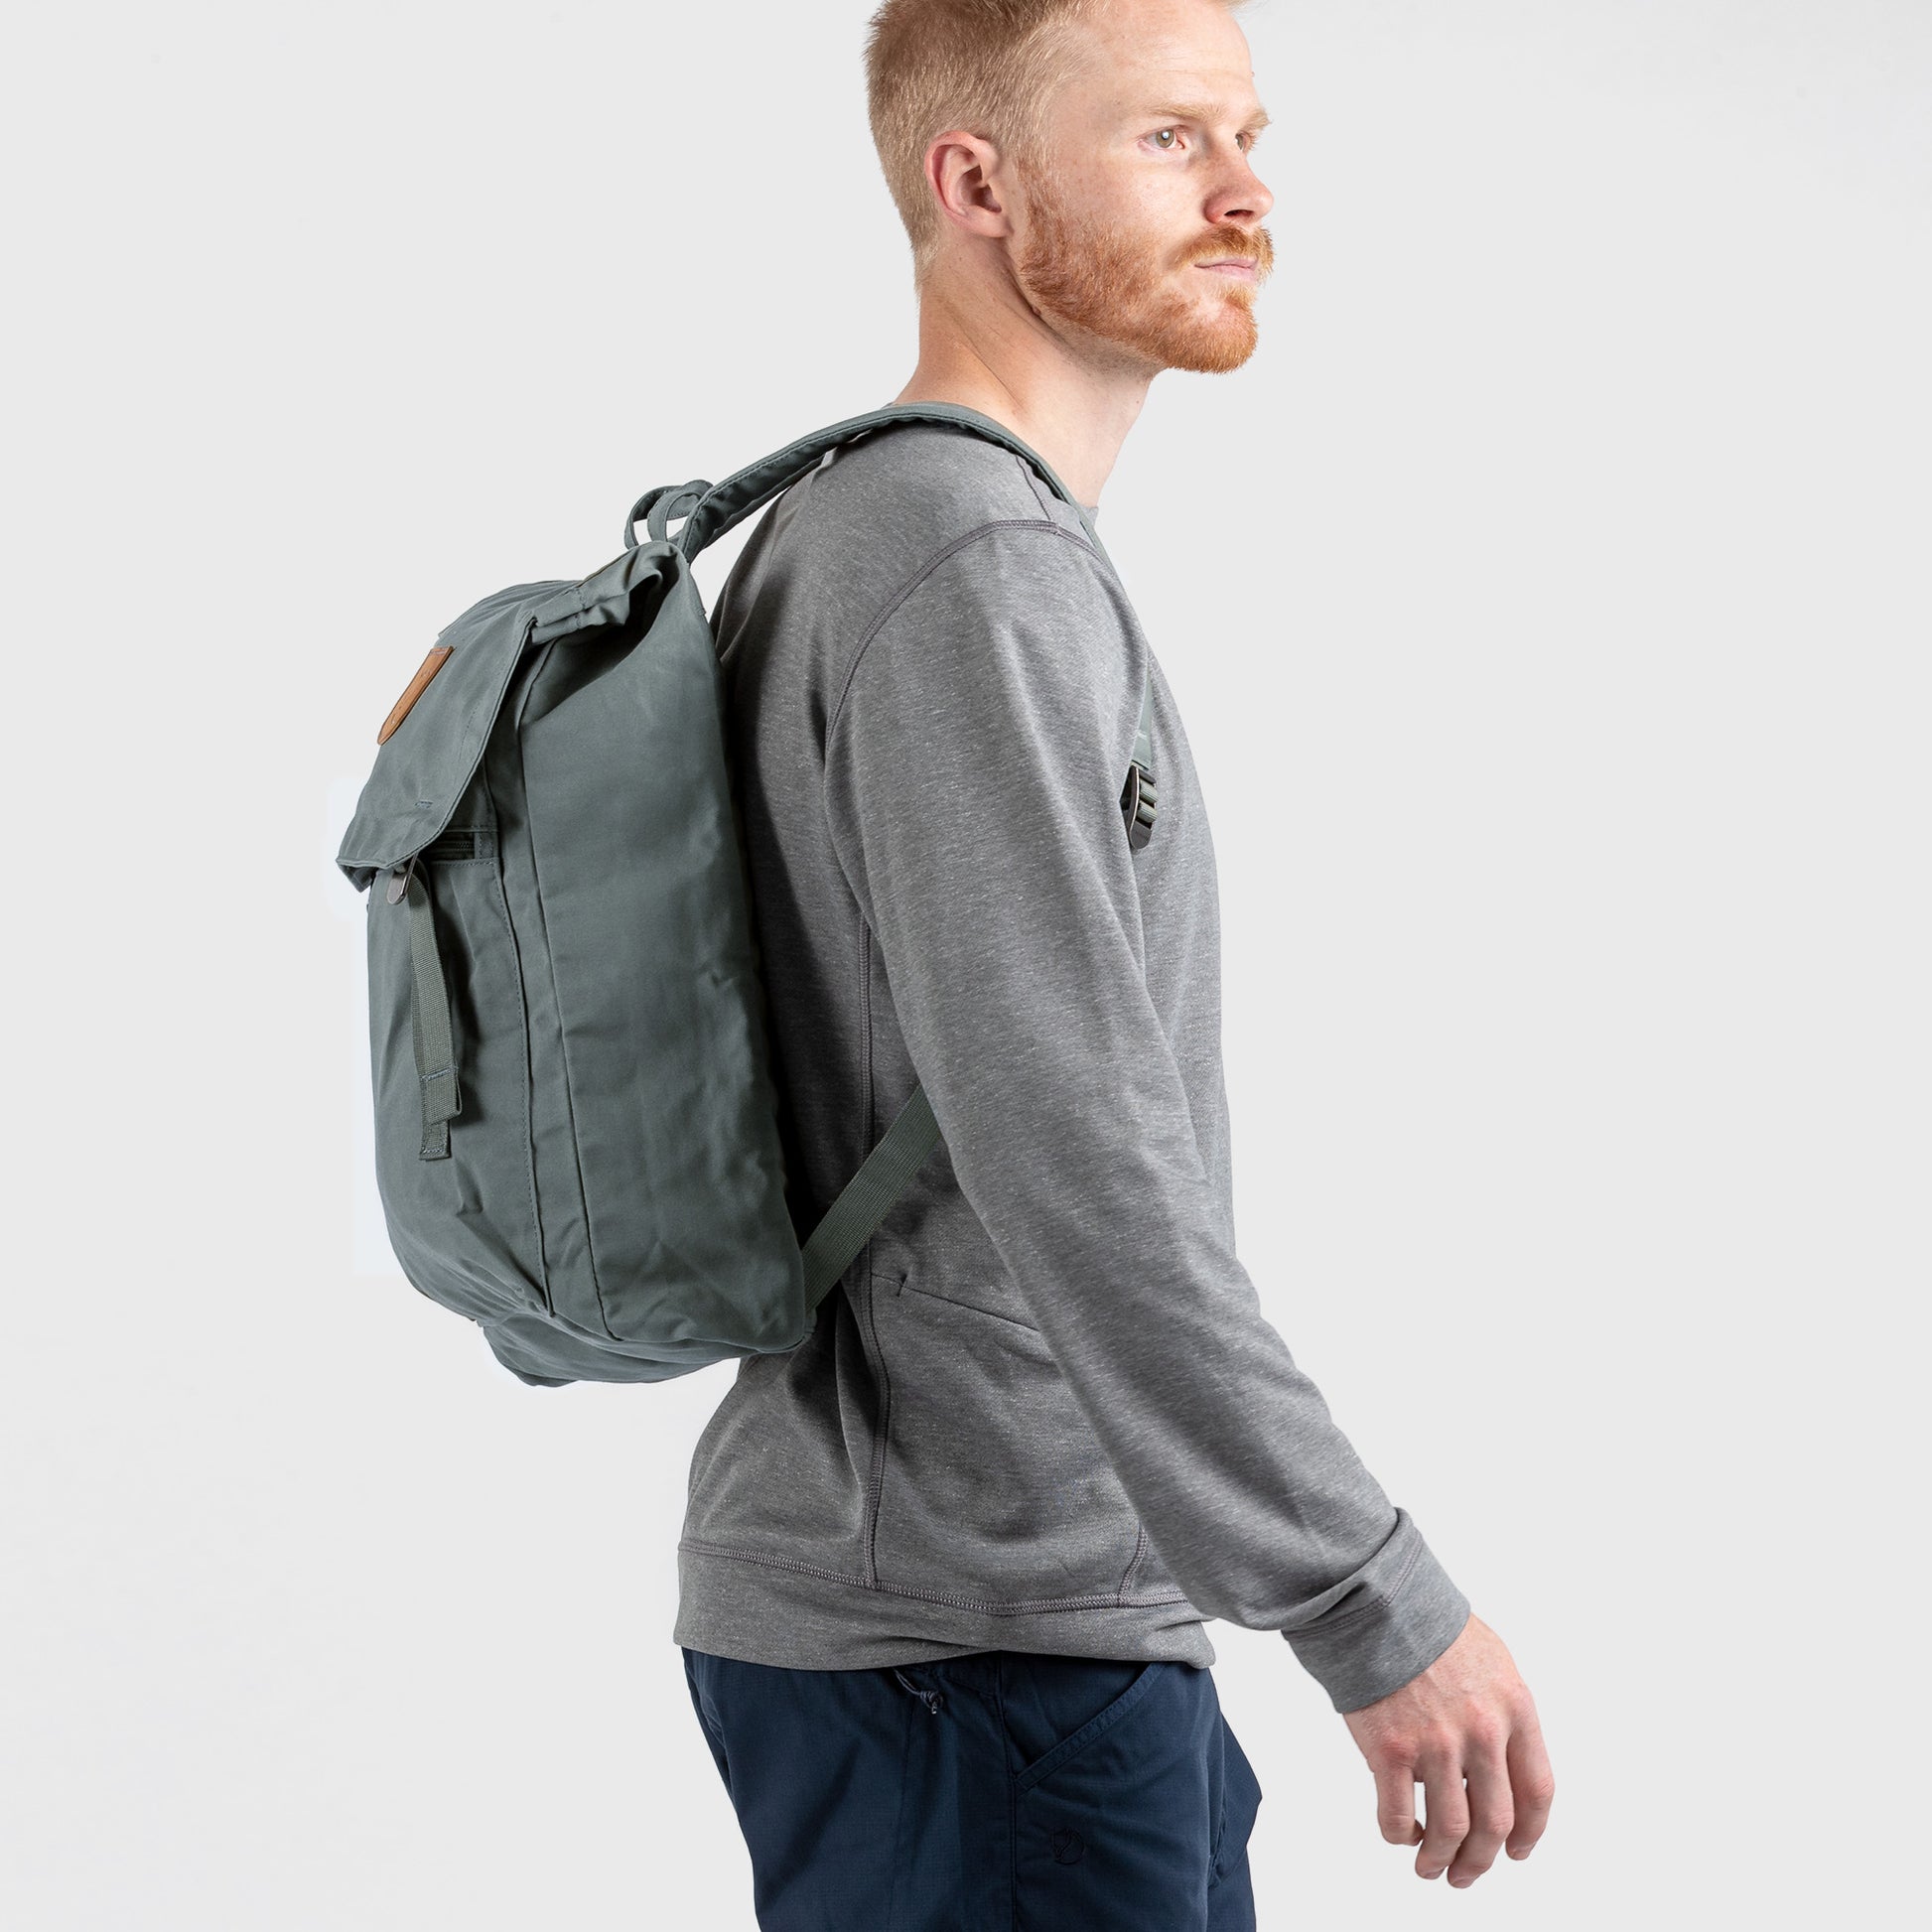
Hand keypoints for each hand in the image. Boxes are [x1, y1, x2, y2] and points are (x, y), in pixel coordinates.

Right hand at [1342, 1613, 1552, 1886]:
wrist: (1377, 1601)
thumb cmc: (1430, 1626)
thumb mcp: (1493, 1661)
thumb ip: (1505, 1714)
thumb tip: (1502, 1766)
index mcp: (1514, 1709)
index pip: (1537, 1792)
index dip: (1529, 1832)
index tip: (1517, 1851)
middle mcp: (1482, 1732)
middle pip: (1494, 1823)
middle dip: (1481, 1861)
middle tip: (1467, 1874)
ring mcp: (1435, 1744)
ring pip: (1449, 1831)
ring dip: (1441, 1860)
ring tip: (1430, 1868)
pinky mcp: (1389, 1750)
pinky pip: (1396, 1815)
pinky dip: (1400, 1835)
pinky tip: (1401, 1834)